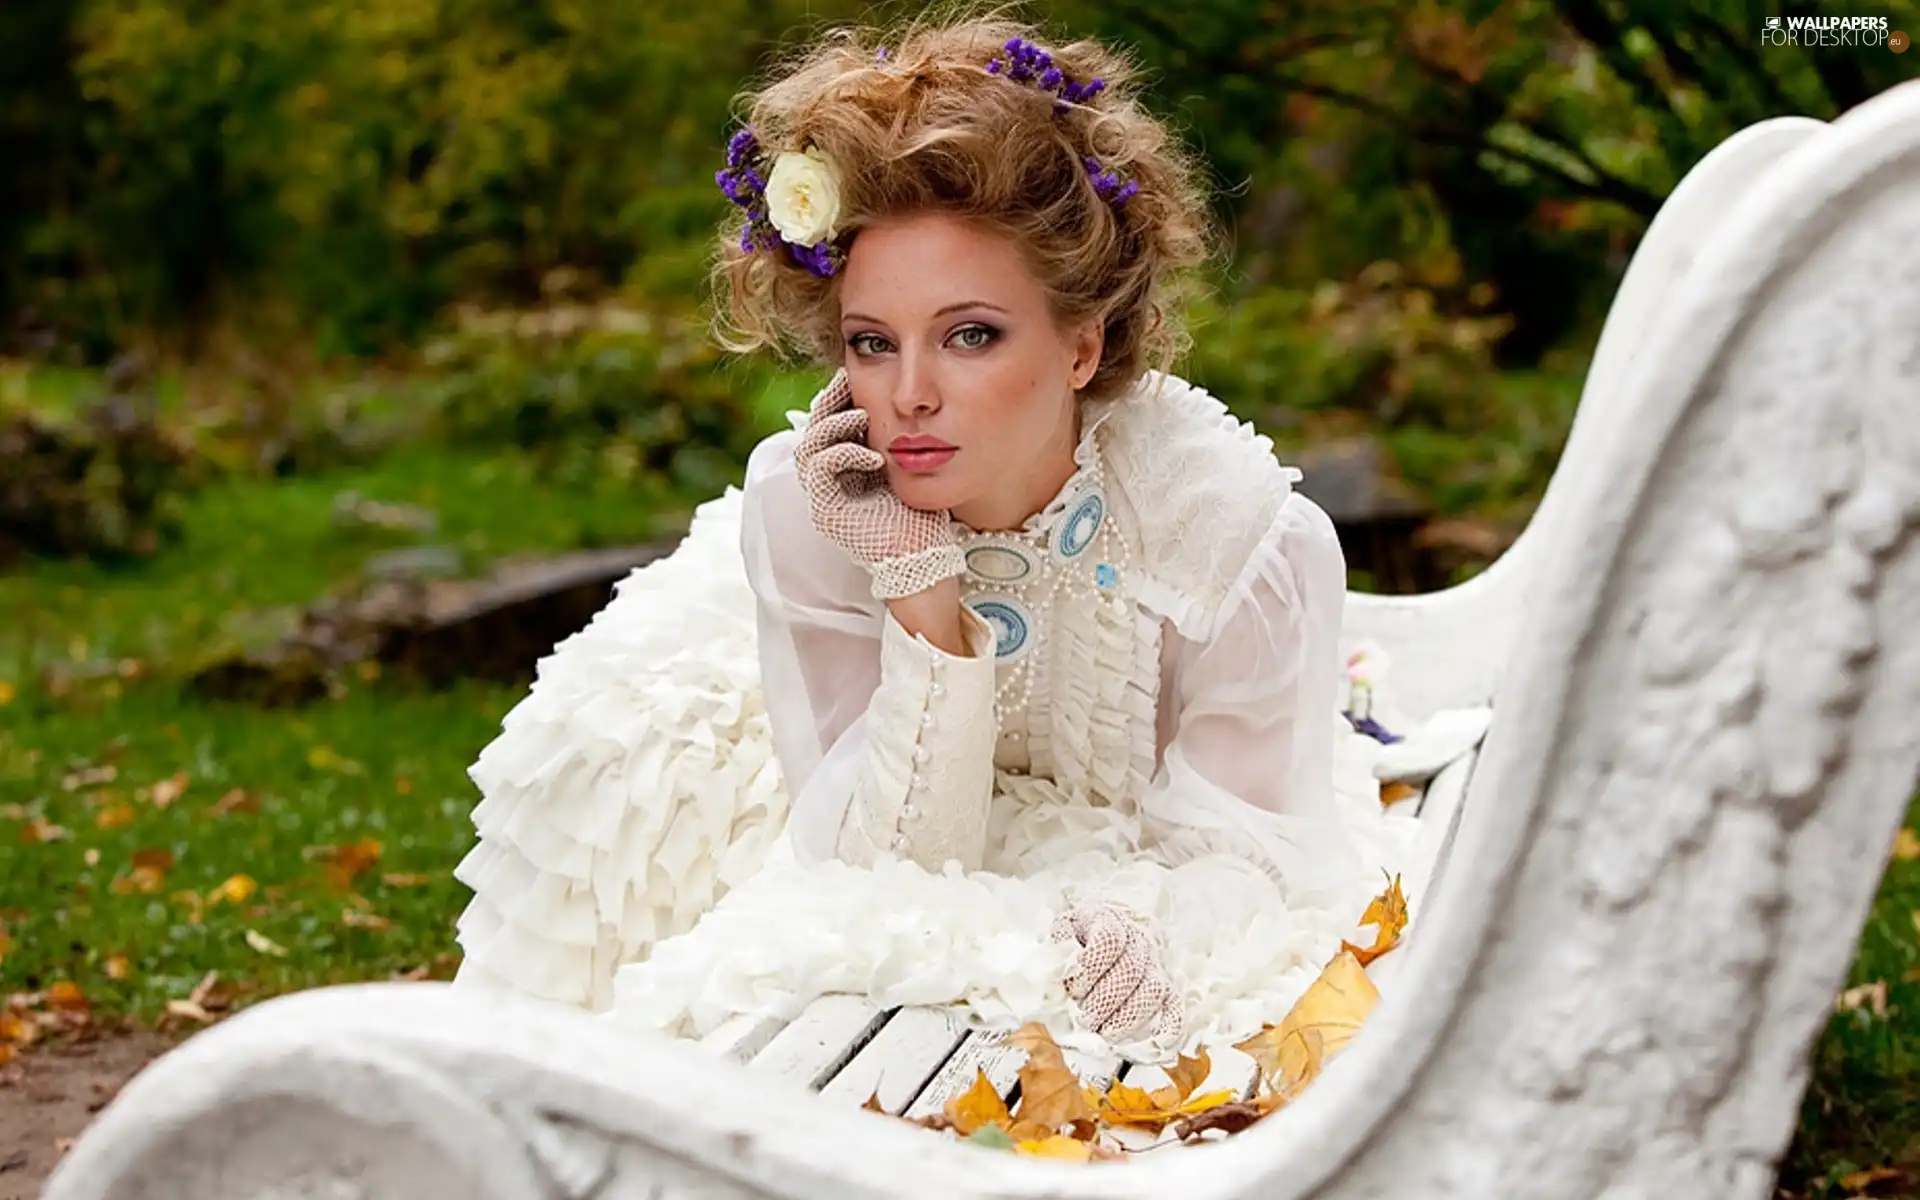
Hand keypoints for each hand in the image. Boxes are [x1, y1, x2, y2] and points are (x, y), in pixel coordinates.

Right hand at [792, 370, 965, 599]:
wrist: (925, 558)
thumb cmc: (924, 514)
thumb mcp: (909, 465)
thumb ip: (896, 436)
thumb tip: (904, 397)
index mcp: (847, 468)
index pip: (829, 422)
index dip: (837, 396)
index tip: (853, 374)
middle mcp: (830, 481)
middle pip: (813, 430)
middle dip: (829, 401)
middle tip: (847, 380)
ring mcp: (825, 497)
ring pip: (809, 446)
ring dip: (834, 424)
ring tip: (862, 415)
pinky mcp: (826, 511)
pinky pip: (820, 469)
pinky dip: (842, 453)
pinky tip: (872, 455)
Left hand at [1050, 901, 1183, 1046]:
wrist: (1093, 939)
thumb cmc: (1073, 944)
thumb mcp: (1060, 938)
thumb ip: (1057, 952)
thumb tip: (1060, 974)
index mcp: (1107, 921)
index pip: (1109, 940)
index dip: (1091, 968)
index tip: (1074, 989)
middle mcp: (1135, 939)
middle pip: (1130, 970)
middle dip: (1104, 1001)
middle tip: (1085, 1020)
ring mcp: (1153, 963)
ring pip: (1152, 989)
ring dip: (1127, 1016)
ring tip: (1105, 1033)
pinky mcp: (1163, 986)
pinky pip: (1173, 1003)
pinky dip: (1170, 1023)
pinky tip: (1160, 1042)